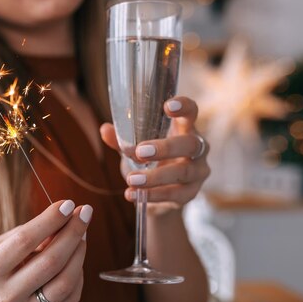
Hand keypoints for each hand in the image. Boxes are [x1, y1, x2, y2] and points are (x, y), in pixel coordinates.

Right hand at [0, 200, 91, 301]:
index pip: (24, 240)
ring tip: (82, 235)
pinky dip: (79, 274)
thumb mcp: (12, 237)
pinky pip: (71, 297)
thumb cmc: (7, 255)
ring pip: (64, 283)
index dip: (49, 220)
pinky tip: (75, 260)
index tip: (68, 203)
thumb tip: (73, 214)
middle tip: (84, 213)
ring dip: (79, 254)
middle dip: (71, 233)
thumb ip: (40, 229)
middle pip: (49, 262)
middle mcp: (4, 297)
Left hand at [100, 97, 209, 213]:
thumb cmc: (150, 161)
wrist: (158, 195)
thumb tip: (105, 129)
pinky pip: (175, 194)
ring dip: (156, 176)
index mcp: (184, 129)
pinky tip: (132, 194)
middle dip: (165, 147)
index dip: (183, 106)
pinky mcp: (191, 193)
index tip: (167, 106)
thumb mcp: (135, 148)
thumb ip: (122, 139)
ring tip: (131, 179)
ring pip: (184, 172)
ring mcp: (197, 172)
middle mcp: (197, 149)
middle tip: (140, 152)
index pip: (191, 112)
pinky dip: (153, 195)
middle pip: (190, 144)